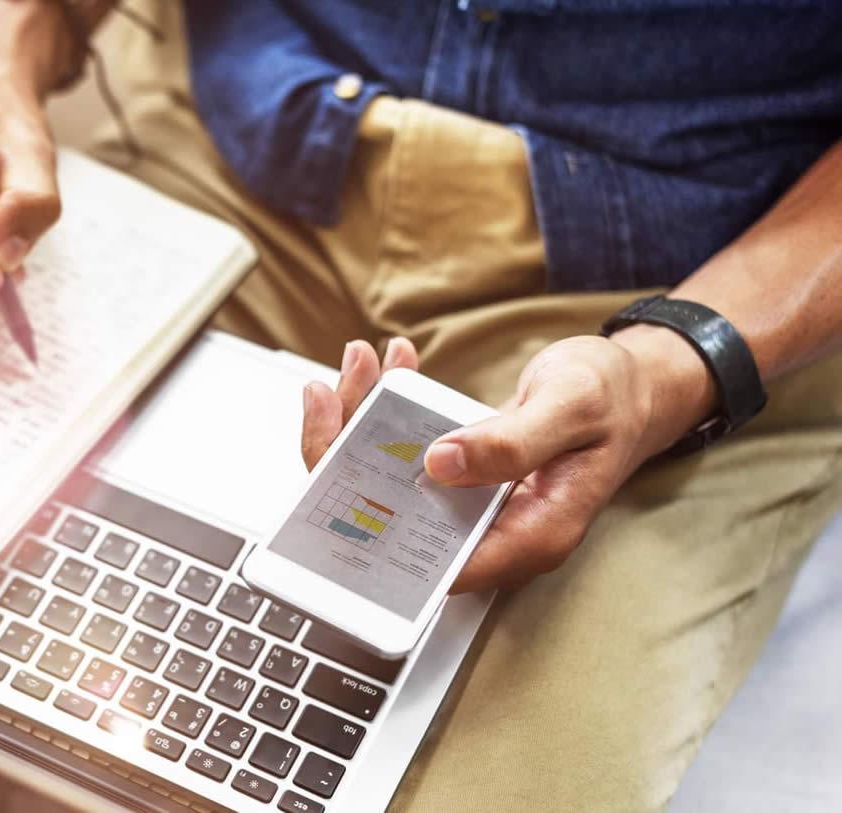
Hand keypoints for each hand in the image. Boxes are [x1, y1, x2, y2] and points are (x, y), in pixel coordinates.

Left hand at [301, 331, 713, 591]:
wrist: (636, 382)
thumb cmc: (616, 397)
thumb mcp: (571, 407)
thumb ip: (511, 442)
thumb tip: (440, 464)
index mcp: (528, 535)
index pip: (431, 560)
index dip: (372, 526)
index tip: (334, 470)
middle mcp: (496, 531)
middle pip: (396, 519)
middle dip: (349, 453)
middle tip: (333, 390)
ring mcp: (477, 505)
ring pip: (392, 482)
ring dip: (363, 422)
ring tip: (358, 362)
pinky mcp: (465, 477)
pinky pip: (408, 457)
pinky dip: (389, 411)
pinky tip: (389, 367)